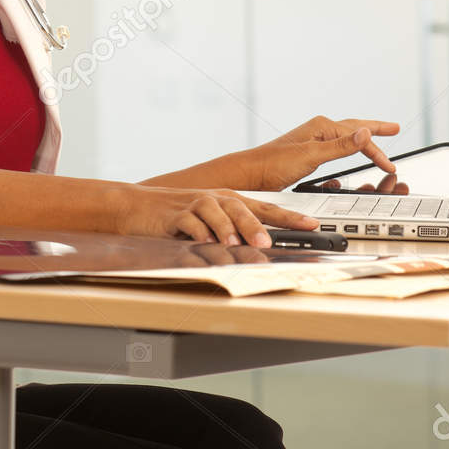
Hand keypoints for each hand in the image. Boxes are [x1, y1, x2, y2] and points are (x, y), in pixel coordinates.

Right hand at [111, 183, 319, 247]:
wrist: (137, 207)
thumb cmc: (176, 214)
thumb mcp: (209, 220)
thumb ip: (233, 231)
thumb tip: (263, 249)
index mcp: (229, 199)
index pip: (265, 206)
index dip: (289, 216)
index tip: (311, 225)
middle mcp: (216, 199)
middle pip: (241, 208)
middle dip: (256, 225)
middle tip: (268, 241)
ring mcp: (195, 204)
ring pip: (217, 213)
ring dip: (228, 229)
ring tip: (237, 244)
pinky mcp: (175, 214)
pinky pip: (190, 222)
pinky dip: (199, 232)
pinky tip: (206, 242)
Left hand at [247, 115, 401, 191]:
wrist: (249, 176)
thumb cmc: (275, 164)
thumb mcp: (312, 156)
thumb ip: (340, 146)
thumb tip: (365, 131)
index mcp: (322, 127)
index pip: (359, 136)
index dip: (377, 151)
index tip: (390, 167)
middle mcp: (319, 131)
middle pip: (354, 128)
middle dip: (375, 129)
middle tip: (394, 128)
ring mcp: (313, 142)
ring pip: (346, 139)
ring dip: (362, 140)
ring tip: (377, 139)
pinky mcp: (308, 155)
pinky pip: (335, 149)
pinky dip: (348, 152)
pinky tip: (349, 155)